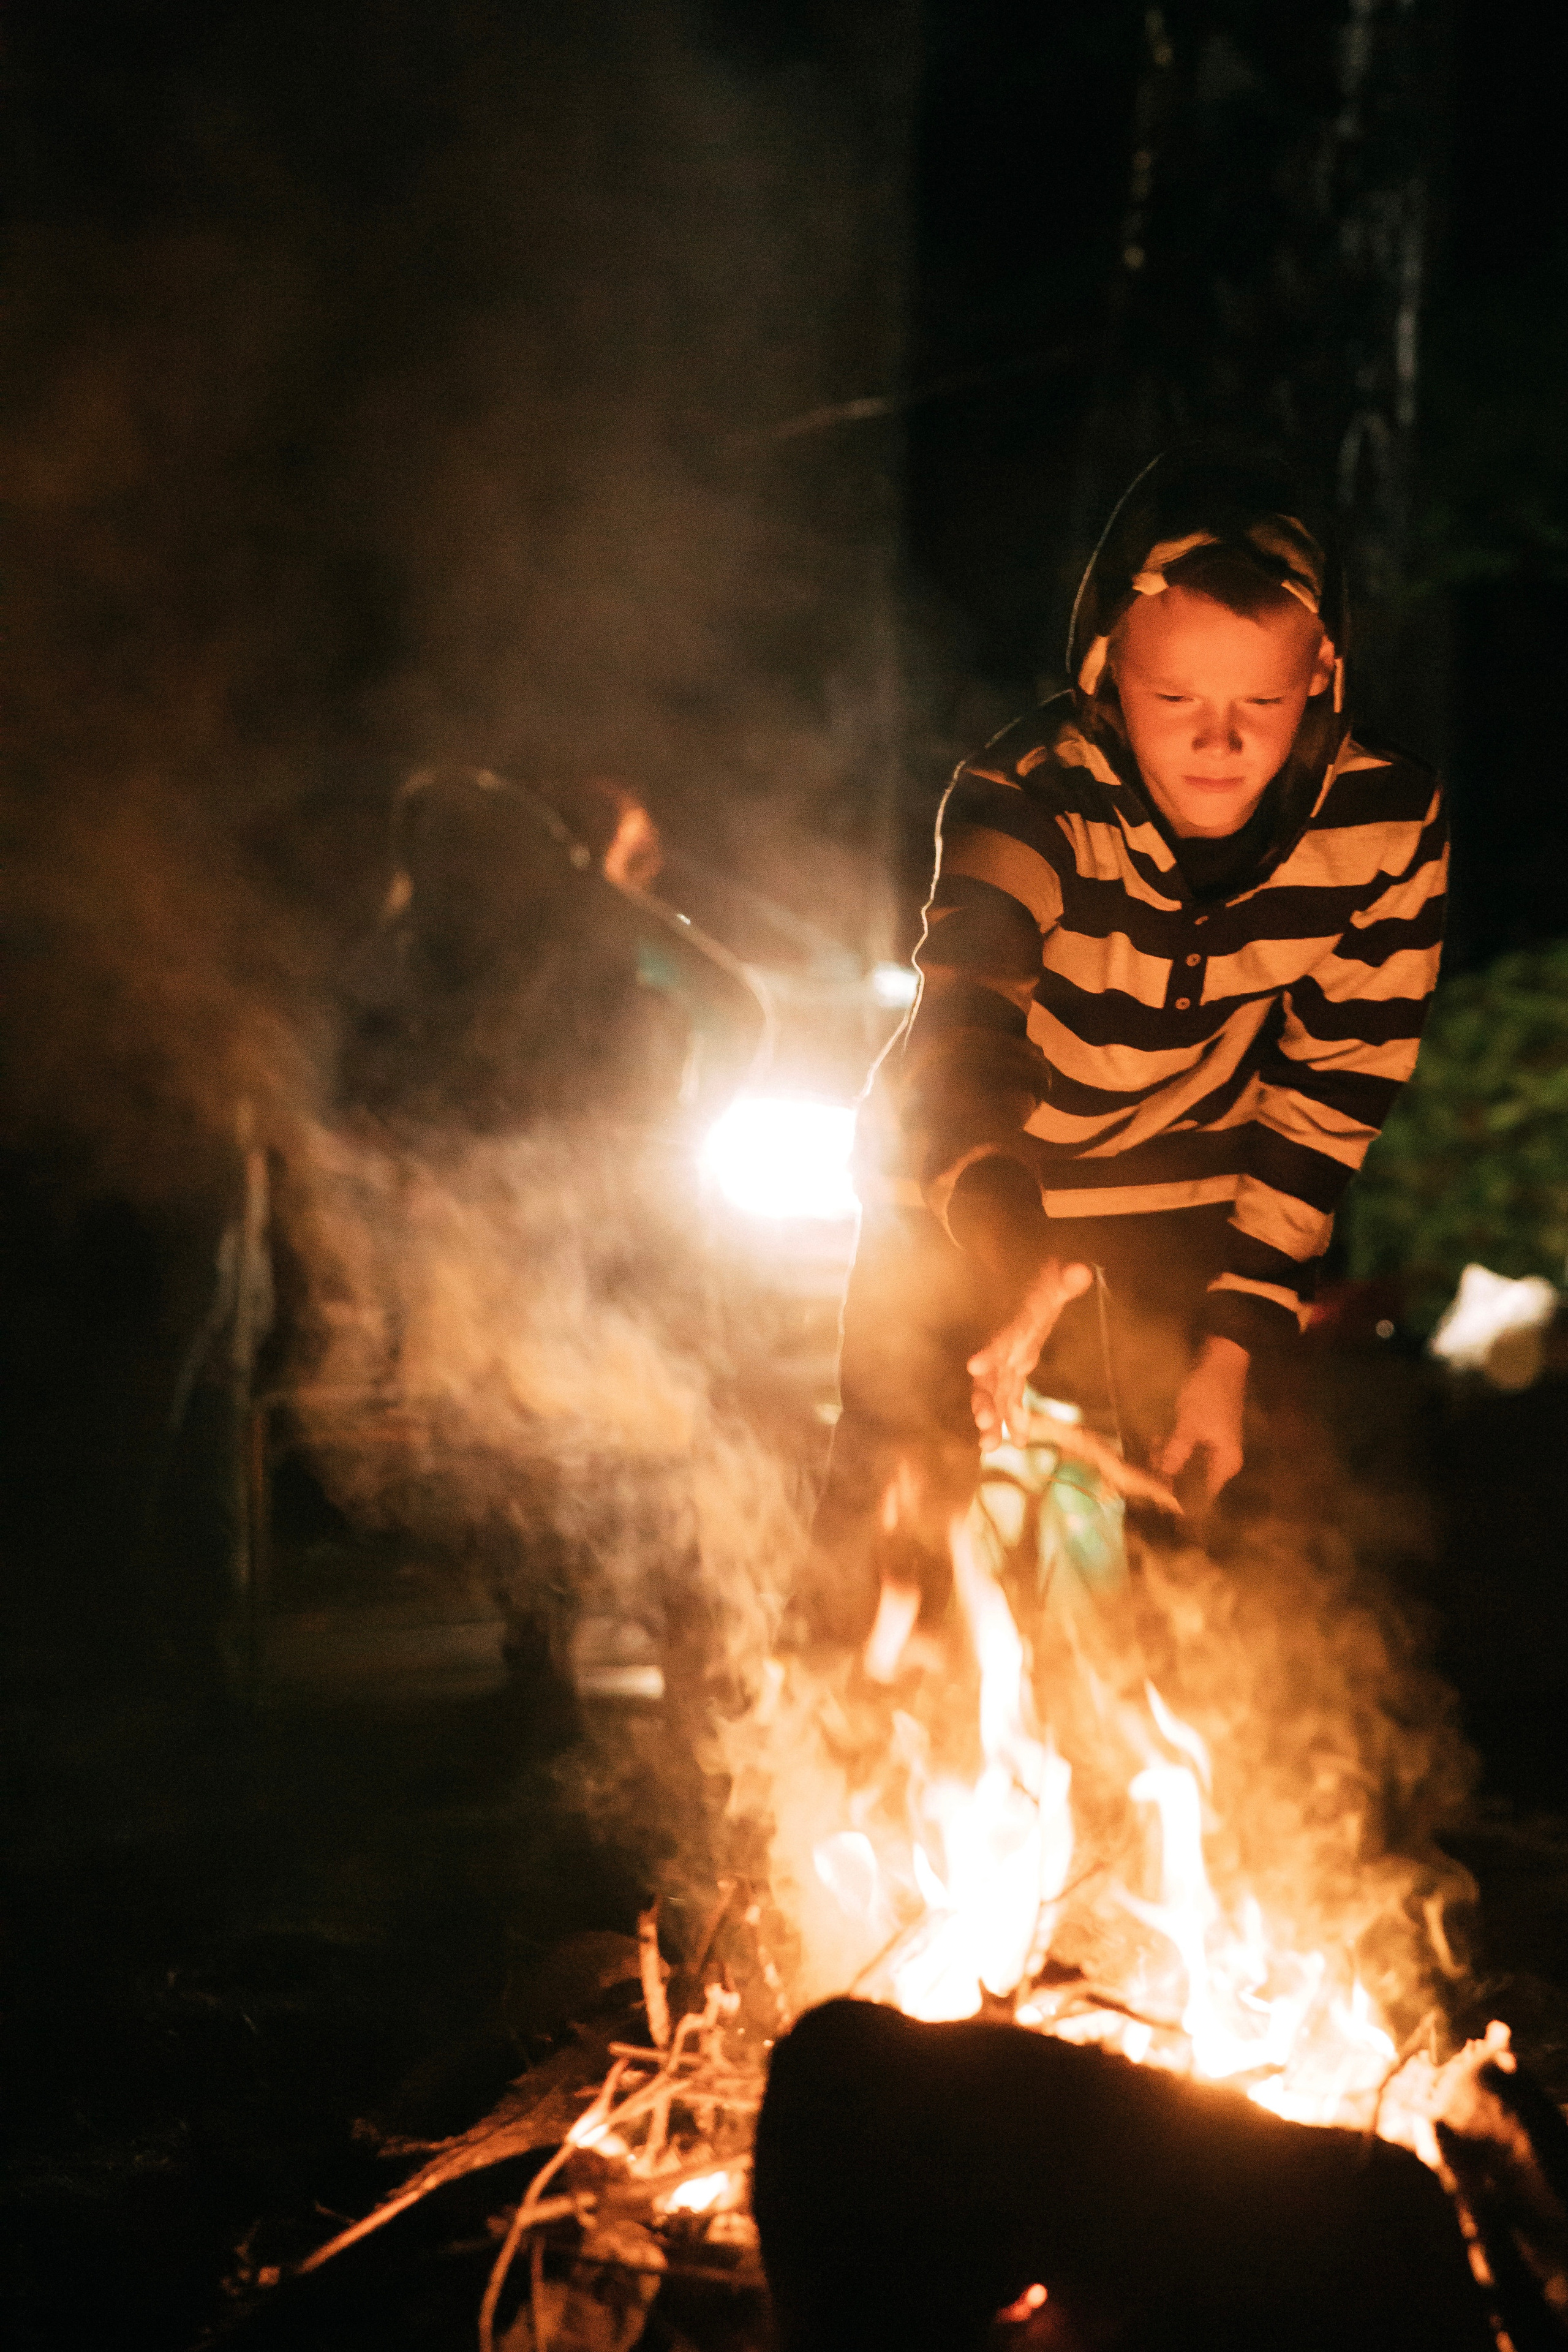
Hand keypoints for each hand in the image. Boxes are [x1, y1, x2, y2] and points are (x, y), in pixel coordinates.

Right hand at [967, 1257, 1092, 1441]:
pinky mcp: (1012, 1375)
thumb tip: (1081, 1271)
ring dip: (992, 1419)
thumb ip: (1065, 1283)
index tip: (974, 1366)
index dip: (988, 1352)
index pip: (1000, 1338)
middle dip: (984, 1401)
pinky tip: (1018, 1442)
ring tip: (990, 1446)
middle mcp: (1005, 1349)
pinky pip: (1008, 1401)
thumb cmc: (1042, 1290)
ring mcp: (1006, 1364)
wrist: (1027, 1290)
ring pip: (993, 1395)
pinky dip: (1011, 1420)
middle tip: (984, 1423)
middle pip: (989, 1377)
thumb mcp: (1054, 1286)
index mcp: (1015, 1326)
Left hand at [1156, 1334, 1248, 1503]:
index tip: (1155, 1505)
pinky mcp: (1203, 1434)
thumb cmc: (1209, 1394)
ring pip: (1187, 1465)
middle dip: (1170, 1482)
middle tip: (1142, 1483)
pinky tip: (1153, 1447)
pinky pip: (1186, 1450)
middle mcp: (1222, 1460)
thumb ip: (1176, 1452)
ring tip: (1143, 1464)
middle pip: (1194, 1481)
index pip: (1203, 1494)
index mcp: (1226, 1463)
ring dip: (1167, 1465)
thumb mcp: (1190, 1424)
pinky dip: (1171, 1450)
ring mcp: (1213, 1446)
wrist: (1221, 1360)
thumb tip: (1160, 1479)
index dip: (1180, 1501)